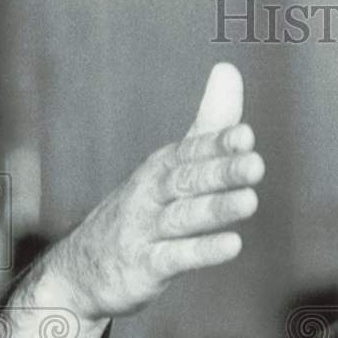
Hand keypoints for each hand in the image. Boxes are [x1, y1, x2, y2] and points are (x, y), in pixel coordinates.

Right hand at [48, 63, 263, 321]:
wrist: (82, 269)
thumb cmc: (144, 209)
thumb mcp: (175, 164)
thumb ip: (209, 124)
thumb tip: (228, 68)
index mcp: (164, 167)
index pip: (193, 151)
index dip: (218, 144)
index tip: (246, 135)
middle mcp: (153, 193)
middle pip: (189, 179)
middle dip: (222, 171)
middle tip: (256, 164)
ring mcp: (147, 230)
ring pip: (184, 217)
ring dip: (216, 209)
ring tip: (250, 202)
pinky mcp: (145, 266)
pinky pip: (175, 257)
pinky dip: (202, 251)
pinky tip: (232, 246)